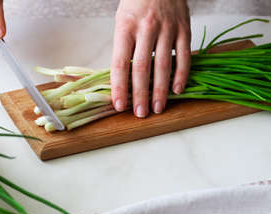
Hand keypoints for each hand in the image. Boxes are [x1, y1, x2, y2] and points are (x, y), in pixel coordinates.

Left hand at [111, 0, 190, 117]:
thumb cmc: (137, 3)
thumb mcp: (122, 22)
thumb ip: (123, 48)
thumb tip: (121, 80)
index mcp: (125, 27)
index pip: (120, 63)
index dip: (119, 87)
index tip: (119, 105)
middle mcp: (146, 29)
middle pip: (142, 68)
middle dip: (140, 94)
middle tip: (139, 114)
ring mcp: (167, 29)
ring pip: (163, 65)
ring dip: (160, 90)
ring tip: (157, 108)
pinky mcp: (184, 28)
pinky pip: (184, 56)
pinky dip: (181, 75)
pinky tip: (177, 90)